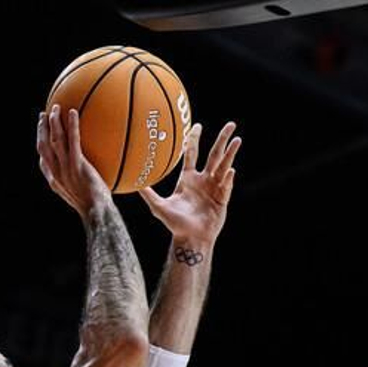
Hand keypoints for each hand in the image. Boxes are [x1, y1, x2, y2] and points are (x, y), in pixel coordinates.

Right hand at [37, 104, 112, 217]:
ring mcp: (66, 169)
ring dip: (53, 122)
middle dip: (41, 129)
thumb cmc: (96, 210)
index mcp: (55, 181)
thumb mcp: (85, 197)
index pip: (43, 162)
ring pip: (54, 140)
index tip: (42, 135)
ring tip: (56, 108)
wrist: (97, 214)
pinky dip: (71, 126)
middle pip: (43, 146)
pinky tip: (73, 112)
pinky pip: (73, 141)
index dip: (41, 146)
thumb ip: (83, 184)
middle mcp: (56, 173)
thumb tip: (93, 177)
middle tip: (43, 115)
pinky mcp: (77, 165)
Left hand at [140, 121, 240, 248]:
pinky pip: (226, 186)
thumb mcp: (158, 206)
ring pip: (224, 167)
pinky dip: (228, 179)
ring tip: (237, 140)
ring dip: (230, 154)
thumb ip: (147, 193)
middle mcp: (203, 180)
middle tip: (231, 125)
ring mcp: (214, 188)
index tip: (197, 125)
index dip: (194, 139)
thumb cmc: (174, 224)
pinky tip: (231, 171)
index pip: (192, 153)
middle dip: (222, 139)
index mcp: (189, 178)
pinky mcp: (222, 199)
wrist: (189, 239)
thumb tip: (130, 181)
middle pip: (214, 155)